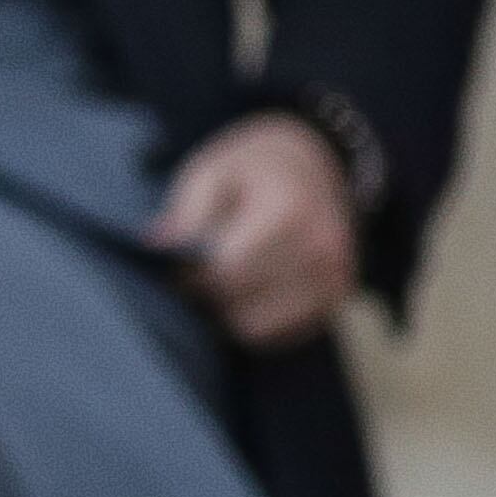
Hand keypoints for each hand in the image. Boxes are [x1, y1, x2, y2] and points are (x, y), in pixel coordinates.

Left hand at [148, 115, 361, 348]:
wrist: (314, 161)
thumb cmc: (253, 169)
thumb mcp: (212, 170)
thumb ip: (186, 210)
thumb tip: (158, 246)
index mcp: (290, 210)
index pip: (225, 270)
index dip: (191, 275)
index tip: (179, 264)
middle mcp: (321, 247)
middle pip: (239, 302)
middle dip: (208, 293)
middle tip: (196, 274)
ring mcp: (335, 276)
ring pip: (257, 328)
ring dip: (230, 312)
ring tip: (223, 282)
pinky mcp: (337, 297)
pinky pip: (280, 335)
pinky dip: (256, 321)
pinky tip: (249, 292)